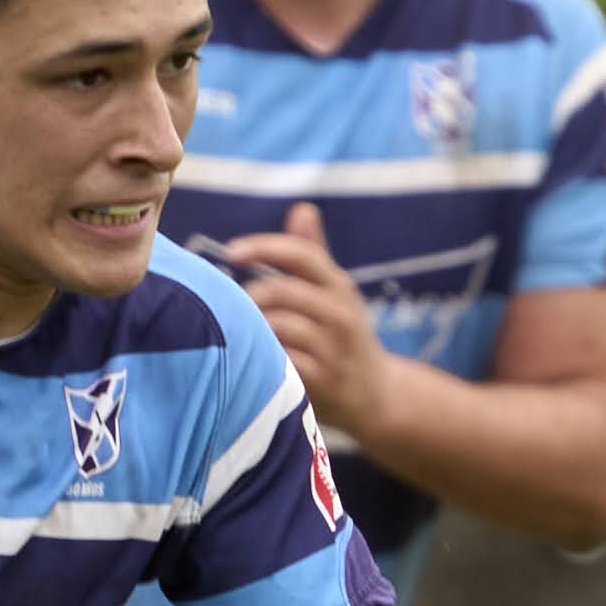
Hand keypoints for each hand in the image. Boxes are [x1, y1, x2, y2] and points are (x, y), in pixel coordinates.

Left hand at [231, 203, 388, 433]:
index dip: (265, 247)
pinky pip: (283, 363)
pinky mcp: (324, 382)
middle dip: (250, 297)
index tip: (231, 252)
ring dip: (251, 328)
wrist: (378, 397)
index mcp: (339, 286)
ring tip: (235, 334)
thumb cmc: (344, 338)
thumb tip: (302, 209)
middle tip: (227, 307)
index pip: (302, 254)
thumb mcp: (336, 294)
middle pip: (283, 292)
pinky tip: (250, 360)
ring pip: (279, 327)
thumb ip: (314, 254)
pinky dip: (262, 359)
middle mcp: (340, 314)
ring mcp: (333, 349)